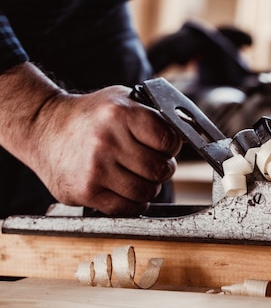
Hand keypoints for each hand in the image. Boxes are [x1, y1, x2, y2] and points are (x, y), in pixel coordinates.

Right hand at [31, 86, 181, 214]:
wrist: (43, 128)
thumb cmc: (90, 115)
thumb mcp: (122, 99)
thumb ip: (154, 113)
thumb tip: (188, 133)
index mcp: (121, 114)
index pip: (170, 141)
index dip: (172, 146)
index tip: (166, 146)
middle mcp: (107, 141)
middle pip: (161, 170)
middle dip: (162, 168)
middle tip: (152, 162)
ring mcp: (95, 169)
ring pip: (146, 192)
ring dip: (149, 187)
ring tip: (138, 175)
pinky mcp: (84, 192)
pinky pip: (126, 208)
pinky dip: (133, 202)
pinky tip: (125, 189)